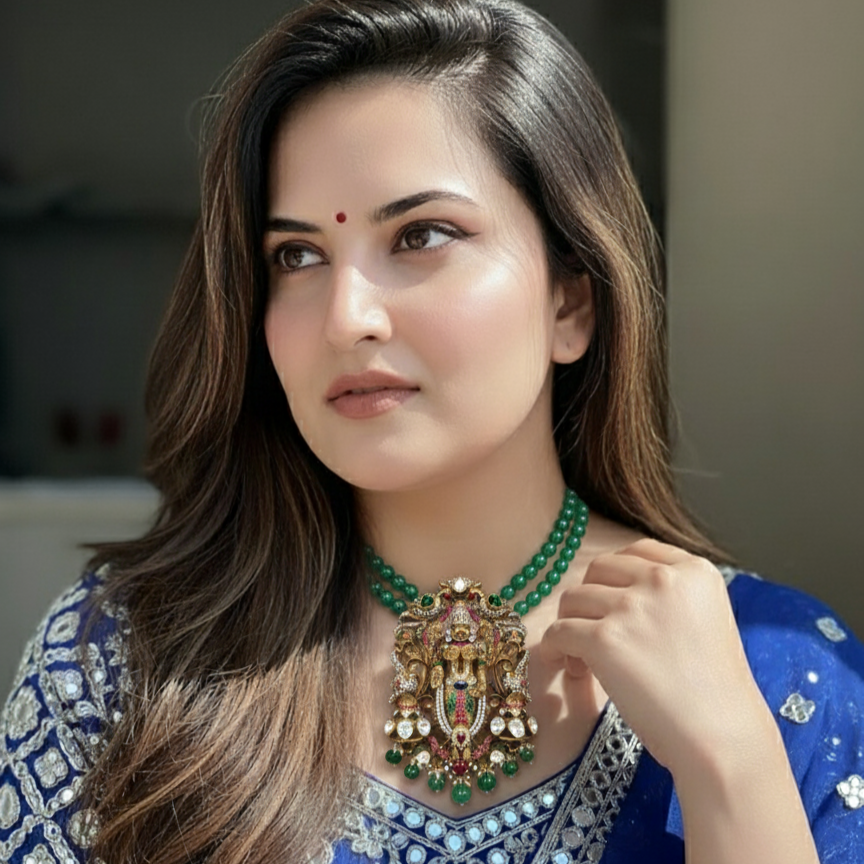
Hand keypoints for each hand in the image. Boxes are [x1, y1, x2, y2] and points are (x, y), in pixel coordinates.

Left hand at [538, 539, 771, 777]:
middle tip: (595, 634)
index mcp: (694, 570)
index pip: (636, 551)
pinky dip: (555, 649)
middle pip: (598, 569)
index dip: (616, 577)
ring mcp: (632, 606)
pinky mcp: (605, 639)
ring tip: (586, 659)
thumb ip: (670, 595)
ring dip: (573, 626)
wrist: (723, 738)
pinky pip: (559, 632)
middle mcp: (663, 579)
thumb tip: (613, 588)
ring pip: (572, 599)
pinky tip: (569, 667)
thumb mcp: (707, 619)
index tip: (613, 604)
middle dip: (591, 599)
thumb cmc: (715, 691)